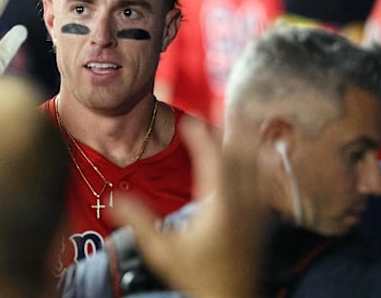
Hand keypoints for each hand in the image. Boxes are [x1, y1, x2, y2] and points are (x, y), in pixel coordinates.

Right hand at [111, 117, 268, 297]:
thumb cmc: (195, 276)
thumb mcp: (161, 251)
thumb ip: (138, 222)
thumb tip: (112, 199)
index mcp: (219, 208)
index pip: (213, 162)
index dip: (201, 138)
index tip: (189, 120)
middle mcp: (243, 204)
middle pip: (242, 155)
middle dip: (230, 128)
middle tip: (220, 105)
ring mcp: (257, 210)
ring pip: (258, 165)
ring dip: (249, 139)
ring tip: (243, 117)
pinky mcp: (262, 217)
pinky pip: (268, 180)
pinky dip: (263, 160)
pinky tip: (265, 150)